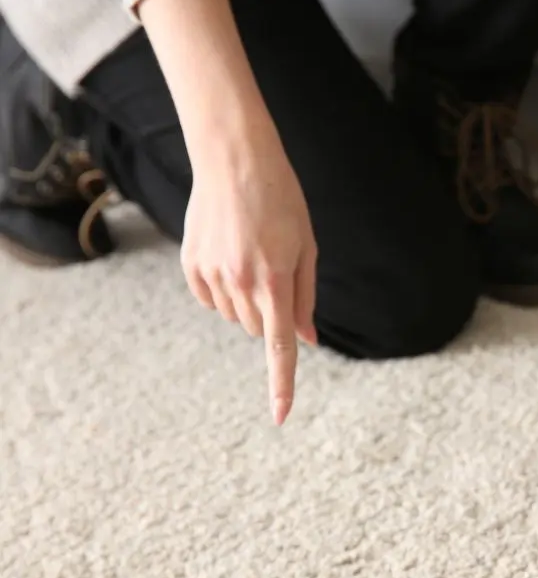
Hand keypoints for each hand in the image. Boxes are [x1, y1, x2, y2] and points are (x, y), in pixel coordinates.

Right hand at [181, 132, 317, 425]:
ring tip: (252, 256)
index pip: (279, 347)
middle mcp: (239, 283)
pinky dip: (222, 292)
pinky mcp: (190, 266)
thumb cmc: (282, 202)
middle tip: (276, 271)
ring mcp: (210, 275)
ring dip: (247, 302)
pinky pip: (210, 301)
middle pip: (258, 330)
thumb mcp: (307, 247)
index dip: (282, 384)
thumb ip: (306, 298)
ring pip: (234, 318)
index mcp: (274, 281)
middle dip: (271, 315)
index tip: (281, 416)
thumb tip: (307, 340)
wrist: (233, 160)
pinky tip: (229, 257)